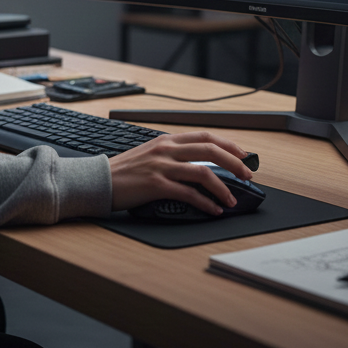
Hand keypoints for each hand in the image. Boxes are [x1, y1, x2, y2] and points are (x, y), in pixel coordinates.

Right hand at [108, 131, 252, 215]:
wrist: (100, 180)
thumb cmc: (125, 171)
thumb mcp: (150, 154)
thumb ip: (172, 155)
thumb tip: (200, 165)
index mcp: (167, 140)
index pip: (205, 136)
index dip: (229, 145)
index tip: (244, 155)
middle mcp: (167, 149)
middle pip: (210, 150)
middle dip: (234, 163)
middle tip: (248, 175)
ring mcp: (162, 166)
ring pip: (203, 172)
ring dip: (224, 187)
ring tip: (233, 199)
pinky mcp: (157, 185)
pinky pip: (189, 194)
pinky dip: (206, 203)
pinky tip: (213, 210)